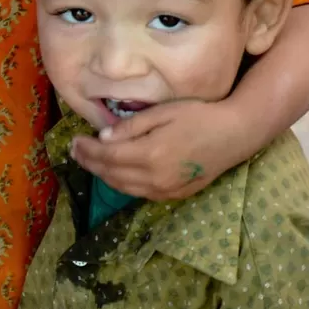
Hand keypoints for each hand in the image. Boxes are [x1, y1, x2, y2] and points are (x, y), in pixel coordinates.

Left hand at [71, 97, 241, 201]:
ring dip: (103, 176)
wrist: (235, 135)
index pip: (107, 155)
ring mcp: (165, 190)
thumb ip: (131, 126)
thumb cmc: (200, 115)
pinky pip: (140, 193)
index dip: (87, 149)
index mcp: (150, 154)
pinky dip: (123, 184)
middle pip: (111, 174)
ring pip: (123, 188)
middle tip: (75, 152)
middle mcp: (154, 178)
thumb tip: (103, 137)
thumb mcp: (163, 112)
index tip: (74, 140)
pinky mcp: (174, 195)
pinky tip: (116, 174)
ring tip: (90, 163)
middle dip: (90, 163)